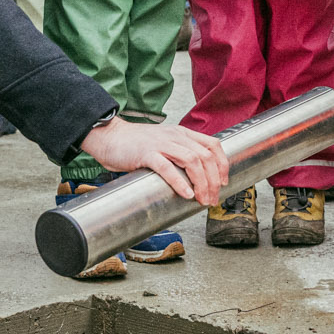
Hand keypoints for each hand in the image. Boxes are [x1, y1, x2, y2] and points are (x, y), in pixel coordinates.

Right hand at [77, 118, 227, 205]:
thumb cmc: (136, 145)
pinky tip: (186, 194)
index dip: (223, 165)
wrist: (110, 137)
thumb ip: (180, 154)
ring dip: (201, 183)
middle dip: (214, 181)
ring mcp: (161, 144)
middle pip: (205, 156)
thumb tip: (198, 177)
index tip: (223, 182)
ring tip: (202, 199)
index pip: (213, 145)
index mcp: (182, 134)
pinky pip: (167, 167)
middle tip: (213, 199)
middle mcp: (175, 136)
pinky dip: (180, 182)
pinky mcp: (146, 153)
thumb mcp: (165, 143)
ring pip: (192, 161)